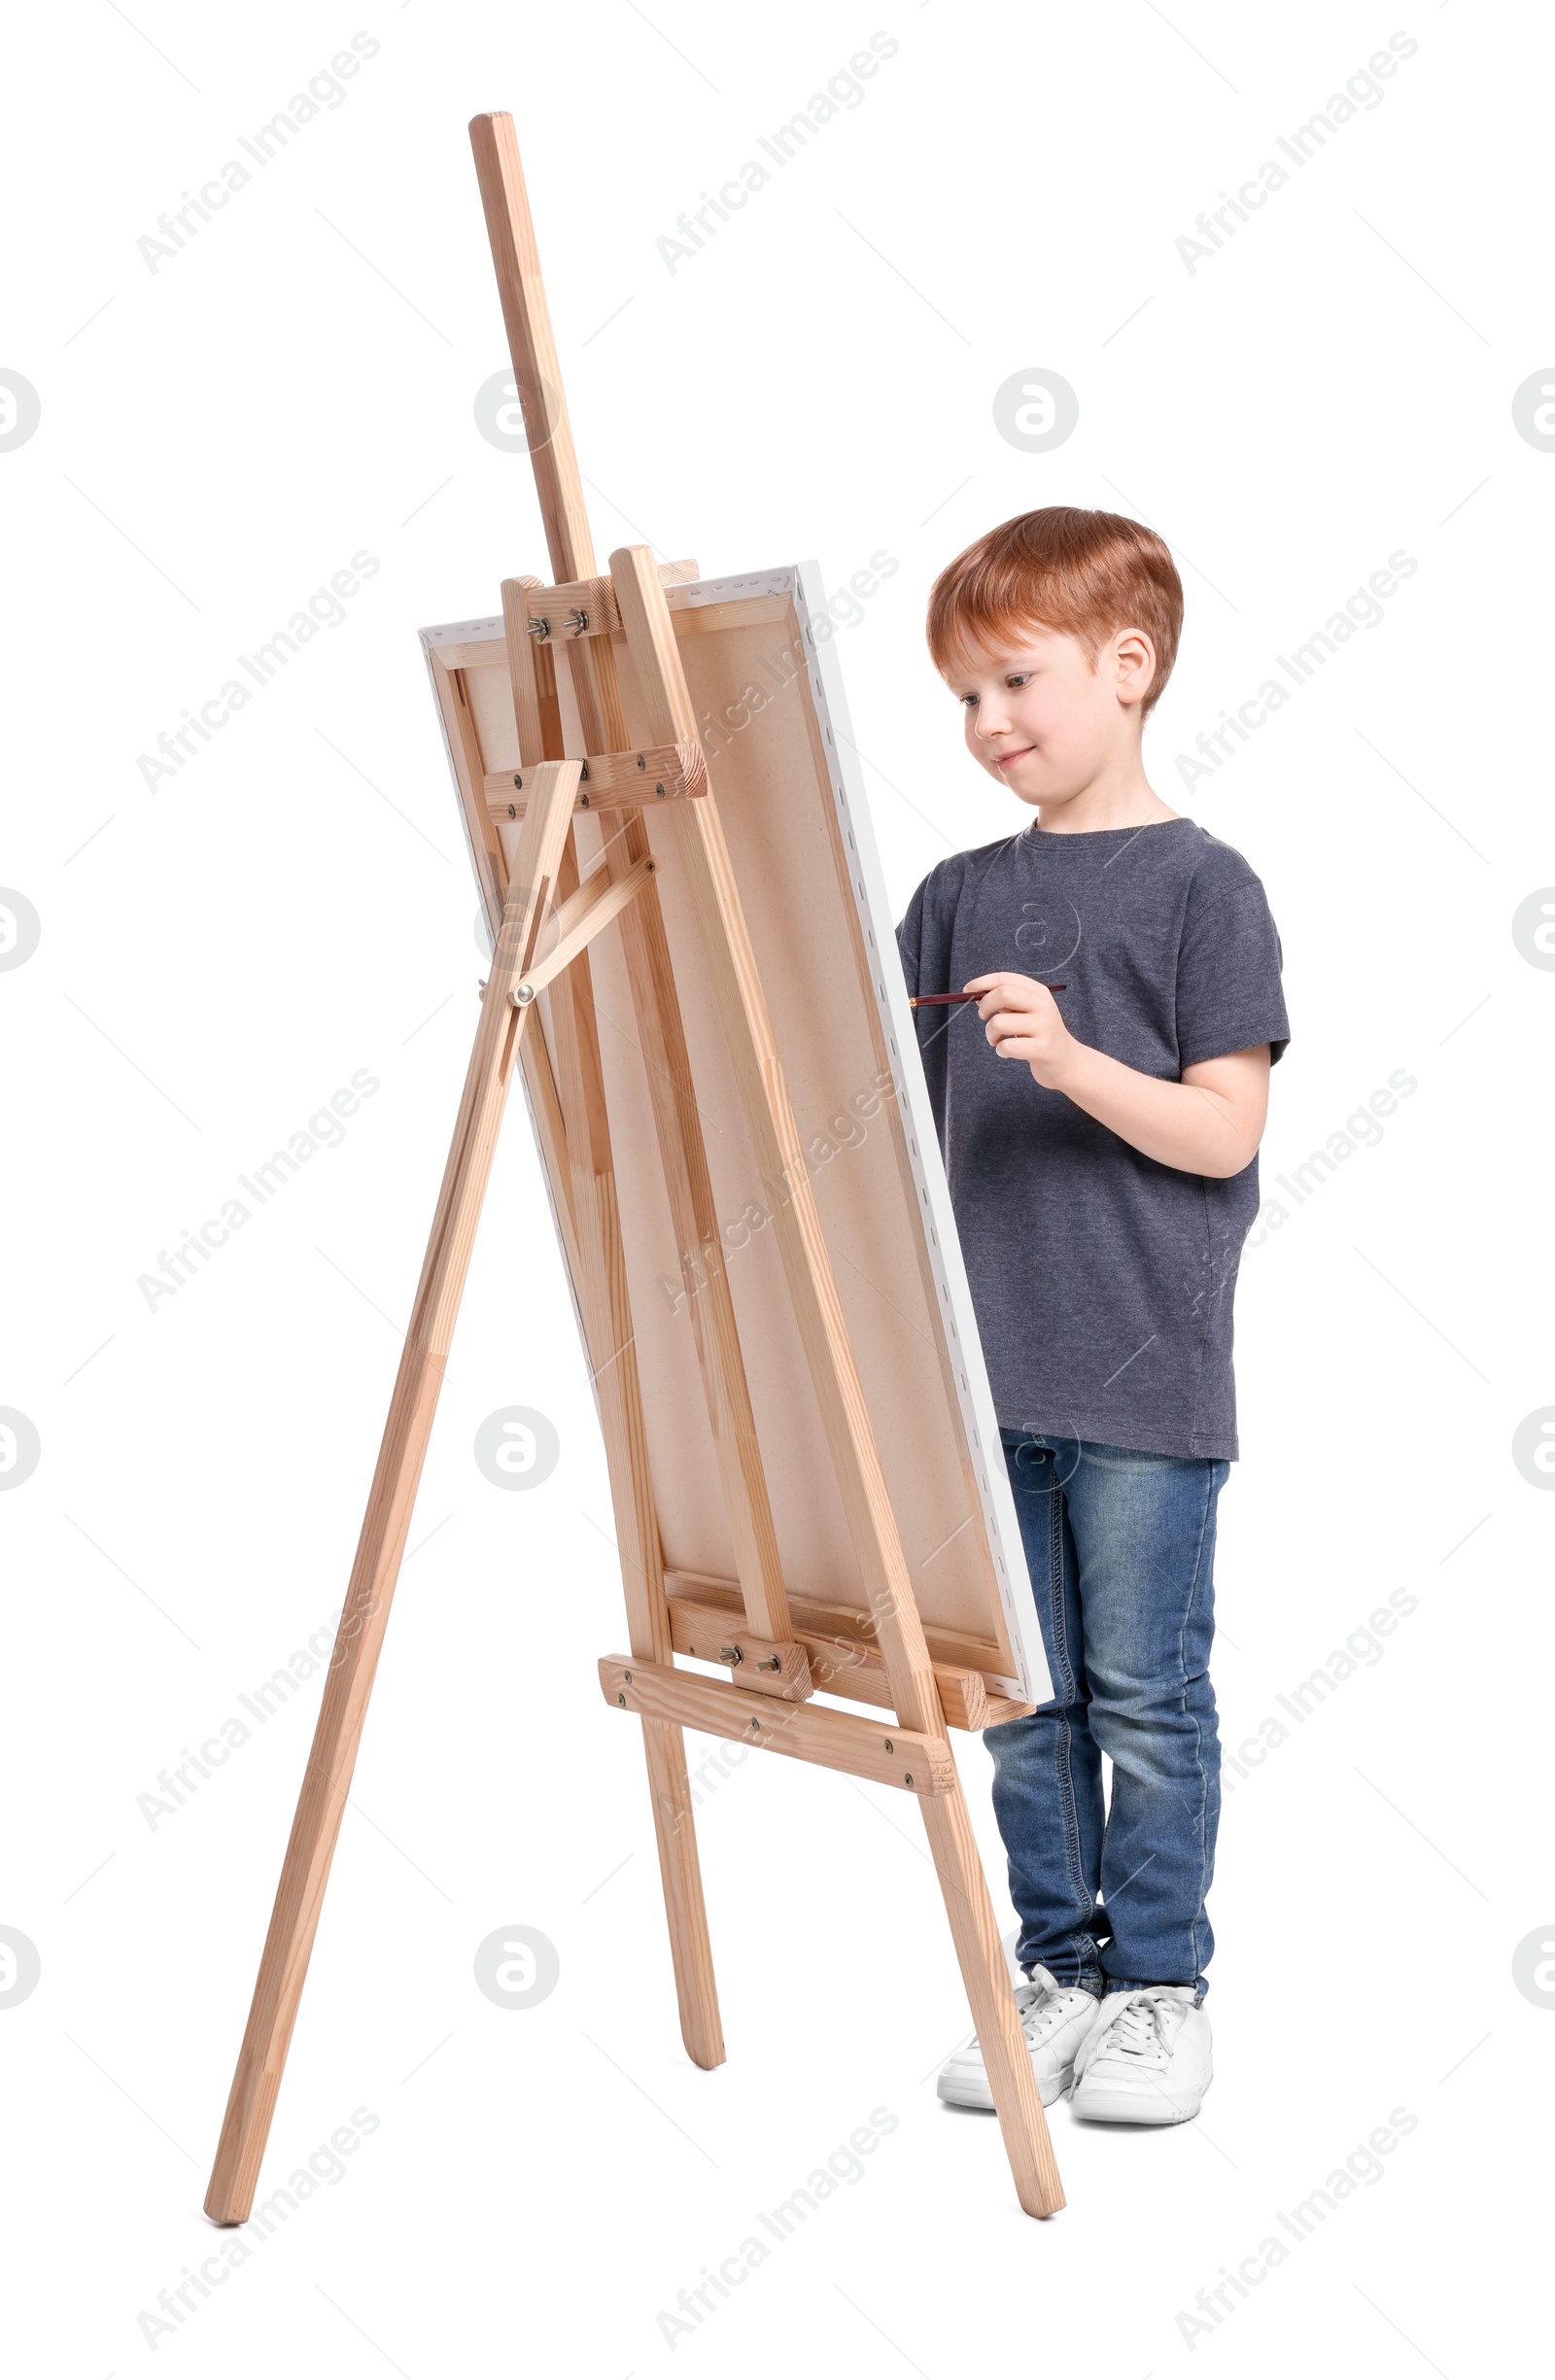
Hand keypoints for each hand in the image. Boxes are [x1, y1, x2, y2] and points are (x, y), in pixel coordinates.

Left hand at [964, 971, 1075, 1088]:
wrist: (1067, 1062)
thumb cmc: (1040, 1035)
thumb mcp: (1027, 1012)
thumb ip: (1006, 1001)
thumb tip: (976, 994)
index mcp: (1039, 992)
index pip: (1005, 979)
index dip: (982, 983)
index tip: (966, 991)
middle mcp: (1043, 1006)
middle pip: (1003, 994)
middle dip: (985, 1006)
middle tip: (983, 1016)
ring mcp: (1044, 1027)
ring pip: (999, 1022)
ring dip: (989, 1034)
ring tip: (996, 1040)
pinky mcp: (1042, 1049)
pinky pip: (1007, 1046)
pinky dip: (1000, 1050)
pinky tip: (1007, 1052)